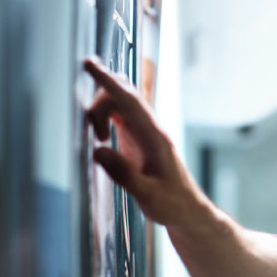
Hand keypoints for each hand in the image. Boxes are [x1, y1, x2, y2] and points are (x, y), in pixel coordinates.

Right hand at [83, 56, 206, 225]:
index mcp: (156, 139)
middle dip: (99, 104)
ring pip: (117, 104)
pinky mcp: (136, 139)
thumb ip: (125, 175)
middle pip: (121, 96)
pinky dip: (102, 119)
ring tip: (99, 140)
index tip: (89, 65)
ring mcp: (143, 132)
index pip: (131, 102)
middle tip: (96, 135)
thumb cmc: (173, 205)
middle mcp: (150, 130)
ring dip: (99, 114)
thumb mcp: (149, 196)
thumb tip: (98, 151)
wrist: (187, 211)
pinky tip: (100, 138)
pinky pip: (117, 116)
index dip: (109, 82)